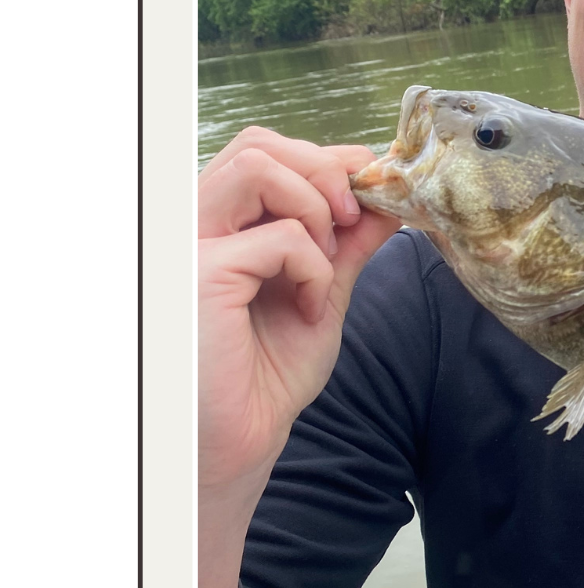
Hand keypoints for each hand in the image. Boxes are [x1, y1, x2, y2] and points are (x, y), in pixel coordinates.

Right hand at [197, 127, 398, 587]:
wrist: (237, 443)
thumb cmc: (264, 376)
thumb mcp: (320, 294)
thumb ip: (347, 246)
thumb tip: (390, 200)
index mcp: (218, 223)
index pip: (266, 152)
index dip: (328, 160)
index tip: (374, 190)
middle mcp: (193, 224)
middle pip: (259, 144)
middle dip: (325, 170)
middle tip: (355, 220)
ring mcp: (188, 244)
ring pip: (258, 164)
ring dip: (315, 204)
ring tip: (331, 254)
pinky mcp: (200, 274)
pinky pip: (277, 237)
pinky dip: (311, 266)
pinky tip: (307, 309)